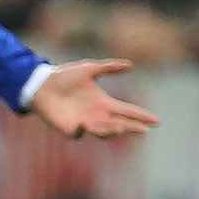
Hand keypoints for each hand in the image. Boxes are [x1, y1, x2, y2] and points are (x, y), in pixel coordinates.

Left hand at [28, 59, 160, 140]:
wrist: (42, 84)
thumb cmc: (65, 76)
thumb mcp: (90, 69)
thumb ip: (109, 67)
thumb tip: (131, 65)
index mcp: (104, 103)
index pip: (127, 111)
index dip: (141, 116)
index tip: (156, 121)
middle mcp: (97, 116)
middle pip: (120, 125)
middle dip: (132, 128)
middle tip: (143, 131)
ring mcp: (84, 124)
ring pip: (103, 132)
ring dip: (112, 130)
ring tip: (119, 126)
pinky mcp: (69, 129)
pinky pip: (80, 134)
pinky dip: (84, 131)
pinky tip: (84, 124)